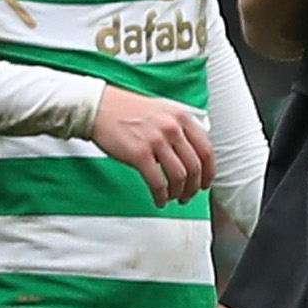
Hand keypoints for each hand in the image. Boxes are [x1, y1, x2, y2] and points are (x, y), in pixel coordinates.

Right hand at [90, 86, 214, 204]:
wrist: (98, 107)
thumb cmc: (127, 110)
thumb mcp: (162, 111)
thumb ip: (179, 128)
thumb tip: (191, 154)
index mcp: (181, 117)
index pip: (206, 150)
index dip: (209, 172)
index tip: (205, 183)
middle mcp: (172, 128)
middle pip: (195, 167)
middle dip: (194, 187)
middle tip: (189, 195)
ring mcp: (157, 141)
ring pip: (179, 176)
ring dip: (179, 192)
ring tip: (173, 198)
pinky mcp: (139, 154)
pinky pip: (158, 182)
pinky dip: (161, 196)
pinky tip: (159, 200)